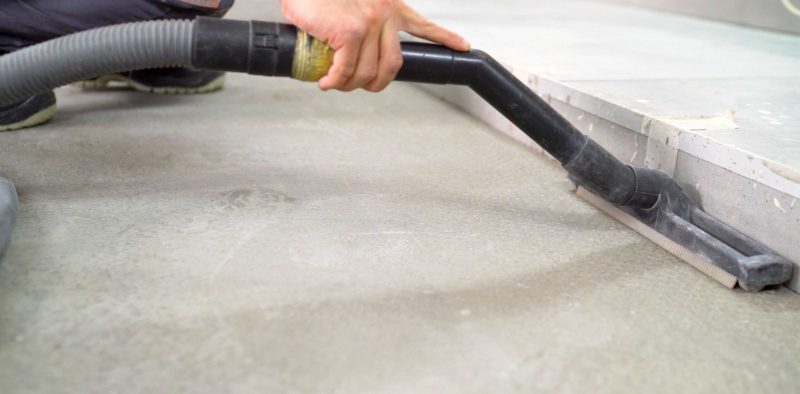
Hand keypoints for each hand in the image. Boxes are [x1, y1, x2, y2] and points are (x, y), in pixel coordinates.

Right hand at [279, 0, 469, 91]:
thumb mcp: (351, 4)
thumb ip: (363, 24)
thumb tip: (356, 54)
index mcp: (389, 5)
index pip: (424, 25)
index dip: (444, 37)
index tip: (461, 45)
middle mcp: (385, 13)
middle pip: (393, 64)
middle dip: (377, 83)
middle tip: (358, 85)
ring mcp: (369, 22)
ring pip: (368, 71)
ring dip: (349, 84)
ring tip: (335, 82)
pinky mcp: (350, 31)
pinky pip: (346, 69)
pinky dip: (335, 80)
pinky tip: (327, 81)